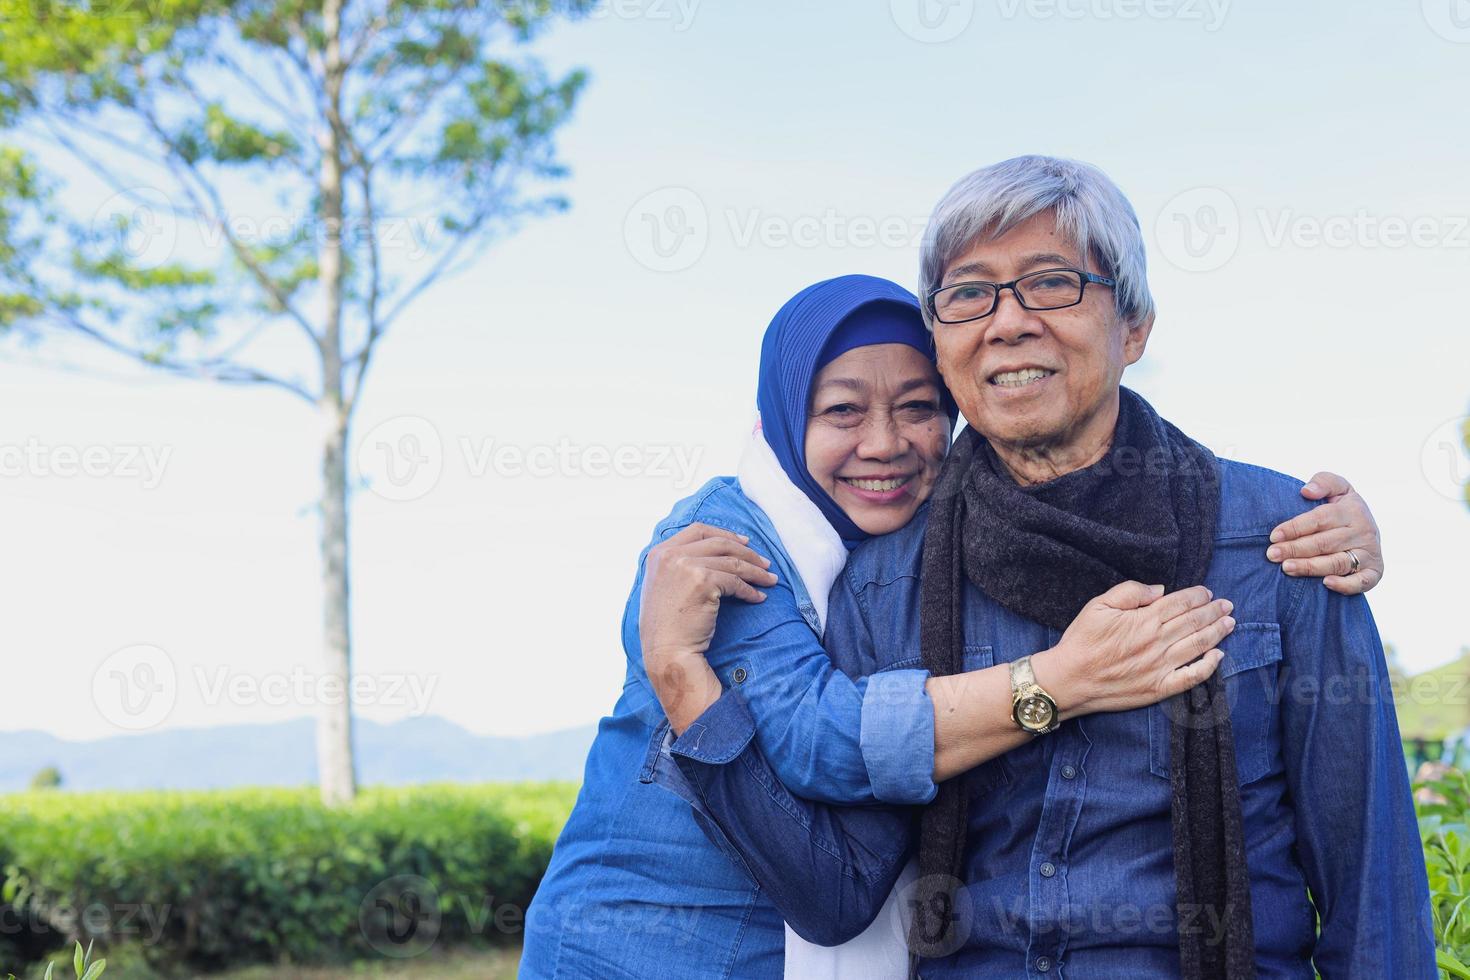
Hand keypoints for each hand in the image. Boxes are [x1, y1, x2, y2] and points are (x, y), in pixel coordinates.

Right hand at [638, 523, 778, 732]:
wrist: (667, 651)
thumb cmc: (667, 626)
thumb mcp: (662, 586)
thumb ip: (677, 565)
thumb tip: (711, 554)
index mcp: (659, 553)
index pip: (697, 530)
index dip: (725, 534)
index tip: (744, 542)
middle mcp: (670, 555)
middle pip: (719, 542)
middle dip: (747, 552)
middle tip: (764, 564)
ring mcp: (686, 566)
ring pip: (732, 561)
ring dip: (755, 571)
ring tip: (770, 580)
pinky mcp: (703, 581)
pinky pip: (735, 581)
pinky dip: (750, 589)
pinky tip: (758, 597)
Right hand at [1035, 581, 1234, 717]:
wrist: (1069, 679)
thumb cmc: (1082, 640)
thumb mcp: (1098, 605)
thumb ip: (1130, 591)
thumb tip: (1160, 590)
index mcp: (1145, 619)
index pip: (1181, 603)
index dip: (1198, 596)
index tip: (1207, 592)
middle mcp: (1158, 642)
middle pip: (1194, 622)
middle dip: (1214, 611)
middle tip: (1227, 605)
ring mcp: (1161, 666)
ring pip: (1199, 645)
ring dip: (1217, 633)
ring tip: (1230, 623)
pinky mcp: (1159, 688)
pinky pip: (1191, 677)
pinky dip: (1209, 666)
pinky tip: (1218, 656)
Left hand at [1266, 471, 1382, 594]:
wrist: (1369, 529)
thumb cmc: (1343, 509)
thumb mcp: (1338, 488)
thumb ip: (1324, 482)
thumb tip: (1306, 491)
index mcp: (1353, 510)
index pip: (1320, 519)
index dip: (1295, 528)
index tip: (1274, 536)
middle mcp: (1364, 532)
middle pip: (1325, 543)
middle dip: (1295, 549)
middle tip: (1272, 555)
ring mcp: (1370, 553)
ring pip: (1337, 563)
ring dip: (1311, 567)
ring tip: (1287, 568)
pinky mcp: (1375, 572)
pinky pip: (1362, 582)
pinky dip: (1345, 585)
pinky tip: (1326, 584)